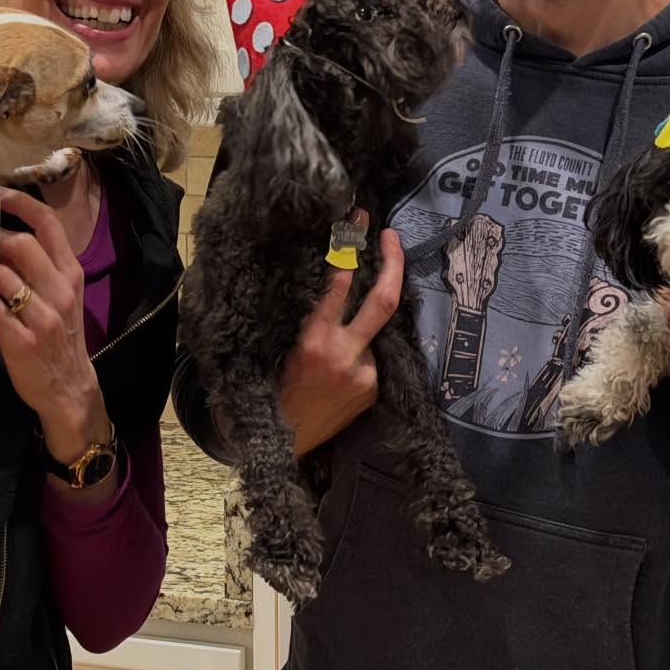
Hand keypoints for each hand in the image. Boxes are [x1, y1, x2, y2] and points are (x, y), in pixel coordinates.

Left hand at [0, 188, 111, 473]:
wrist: (67, 387)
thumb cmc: (60, 336)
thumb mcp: (63, 295)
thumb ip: (42, 265)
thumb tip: (4, 233)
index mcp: (71, 273)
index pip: (48, 222)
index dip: (19, 201)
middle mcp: (61, 289)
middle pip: (21, 243)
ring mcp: (44, 315)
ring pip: (2, 274)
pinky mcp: (23, 339)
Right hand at [278, 211, 400, 457]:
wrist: (286, 440)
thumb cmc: (277, 388)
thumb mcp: (286, 347)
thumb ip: (315, 321)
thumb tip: (340, 280)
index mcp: (314, 342)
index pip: (339, 289)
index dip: (349, 255)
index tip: (356, 229)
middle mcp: (344, 356)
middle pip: (383, 302)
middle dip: (393, 264)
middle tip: (391, 237)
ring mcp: (365, 375)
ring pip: (375, 332)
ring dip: (361, 328)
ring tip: (335, 347)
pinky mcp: (373, 390)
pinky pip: (373, 357)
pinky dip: (359, 355)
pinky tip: (339, 373)